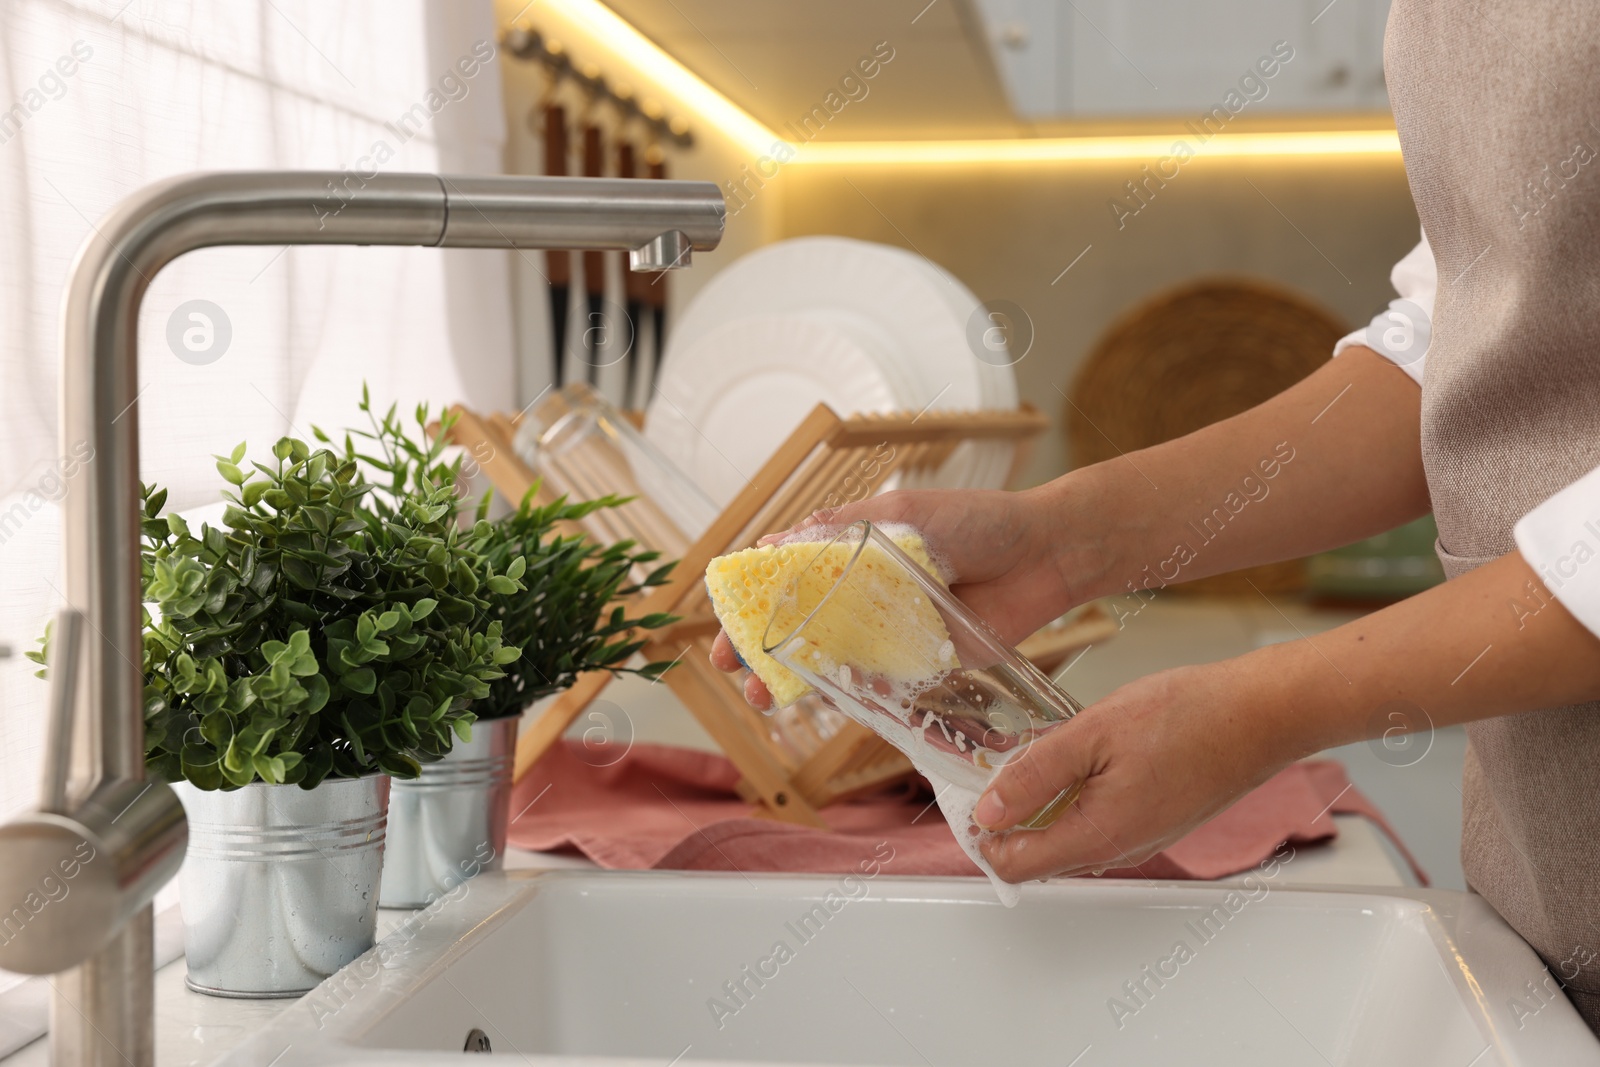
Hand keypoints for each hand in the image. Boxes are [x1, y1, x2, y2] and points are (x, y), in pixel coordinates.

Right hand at [710, 486, 1103, 708]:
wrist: (1044, 555)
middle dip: (759, 654)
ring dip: (792, 682)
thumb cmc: (977, 521)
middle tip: (738, 673)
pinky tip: (825, 699)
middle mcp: (864, 598)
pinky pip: (876, 686)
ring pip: (829, 664)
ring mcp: (889, 634)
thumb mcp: (902, 512)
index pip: (785, 582)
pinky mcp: (920, 666)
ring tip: (766, 698)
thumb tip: (775, 542)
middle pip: (797, 629)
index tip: (724, 626)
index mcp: (852, 554)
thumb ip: (843, 527)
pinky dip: (847, 695)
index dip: (750, 606)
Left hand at [974, 657, 1297, 881]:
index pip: (1014, 865)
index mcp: (1098, 836)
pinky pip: (1098, 820)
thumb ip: (1034, 774)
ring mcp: (1142, 837)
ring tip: (1041, 750)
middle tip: (999, 761)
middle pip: (1038, 854)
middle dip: (1008, 815)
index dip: (981, 833)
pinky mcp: (1156, 820)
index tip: (967, 793)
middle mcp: (1120, 849)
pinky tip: (1081, 753)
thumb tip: (989, 810)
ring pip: (1068, 834)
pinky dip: (1075, 794)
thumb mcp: (1092, 733)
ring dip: (1043, 801)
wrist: (1260, 713)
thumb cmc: (1189, 717)